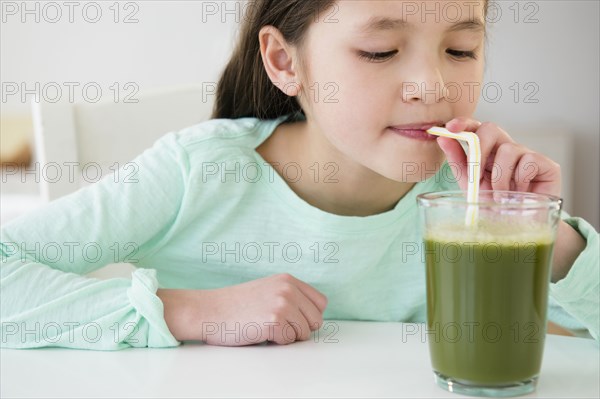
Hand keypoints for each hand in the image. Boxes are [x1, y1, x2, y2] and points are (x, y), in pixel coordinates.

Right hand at [192, 273, 327, 345]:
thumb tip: (315, 317)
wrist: (209, 310)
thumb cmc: (235, 305)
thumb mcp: (267, 290)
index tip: (294, 320)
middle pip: (316, 320)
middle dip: (300, 329)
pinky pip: (289, 341)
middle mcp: (288, 289)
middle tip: (278, 326)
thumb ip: (290, 296)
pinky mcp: (274, 320)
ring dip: (287, 336)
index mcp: (288, 280)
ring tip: (265, 327)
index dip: (309, 316)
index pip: (320, 303)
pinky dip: (276, 342)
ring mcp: (282, 303)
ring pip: (304, 333)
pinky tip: (259, 332)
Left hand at [437, 117, 560, 196]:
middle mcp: (506, 149)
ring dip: (500, 176)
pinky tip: (521, 194)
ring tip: (501, 196)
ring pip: (509, 149)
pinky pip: (529, 161)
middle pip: (491, 128)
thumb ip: (458, 161)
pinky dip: (520, 181)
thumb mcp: (470, 185)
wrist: (517, 229)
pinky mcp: (547, 165)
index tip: (450, 127)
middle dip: (479, 150)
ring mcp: (527, 155)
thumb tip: (442, 138)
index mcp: (487, 152)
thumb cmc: (493, 206)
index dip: (464, 123)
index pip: (476, 128)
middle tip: (476, 176)